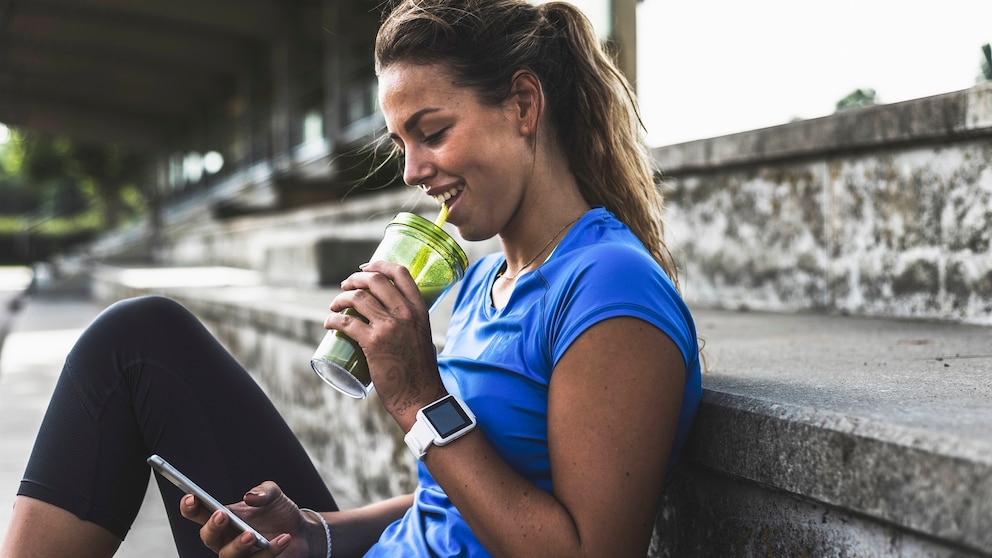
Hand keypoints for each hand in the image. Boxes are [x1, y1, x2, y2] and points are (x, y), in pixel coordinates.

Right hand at [179, 481, 323, 556]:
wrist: (302, 531)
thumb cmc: (279, 512)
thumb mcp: (274, 494)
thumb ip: (263, 490)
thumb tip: (250, 496)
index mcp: (225, 517)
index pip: (200, 513)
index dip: (190, 507)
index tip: (191, 497)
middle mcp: (227, 537)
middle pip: (209, 537)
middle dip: (212, 527)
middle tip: (222, 516)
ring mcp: (240, 553)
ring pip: (228, 555)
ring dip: (237, 545)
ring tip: (251, 535)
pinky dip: (270, 550)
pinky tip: (283, 538)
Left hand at [328, 260, 445, 424]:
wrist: (420, 396)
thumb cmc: (421, 372)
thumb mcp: (423, 337)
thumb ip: (411, 324)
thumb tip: (395, 319)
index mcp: (420, 310)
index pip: (400, 273)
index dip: (379, 264)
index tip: (365, 267)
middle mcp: (405, 313)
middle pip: (374, 280)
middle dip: (355, 279)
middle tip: (345, 287)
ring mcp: (389, 326)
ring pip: (357, 298)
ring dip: (340, 299)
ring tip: (334, 306)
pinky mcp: (373, 342)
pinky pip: (346, 323)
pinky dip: (333, 320)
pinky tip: (329, 323)